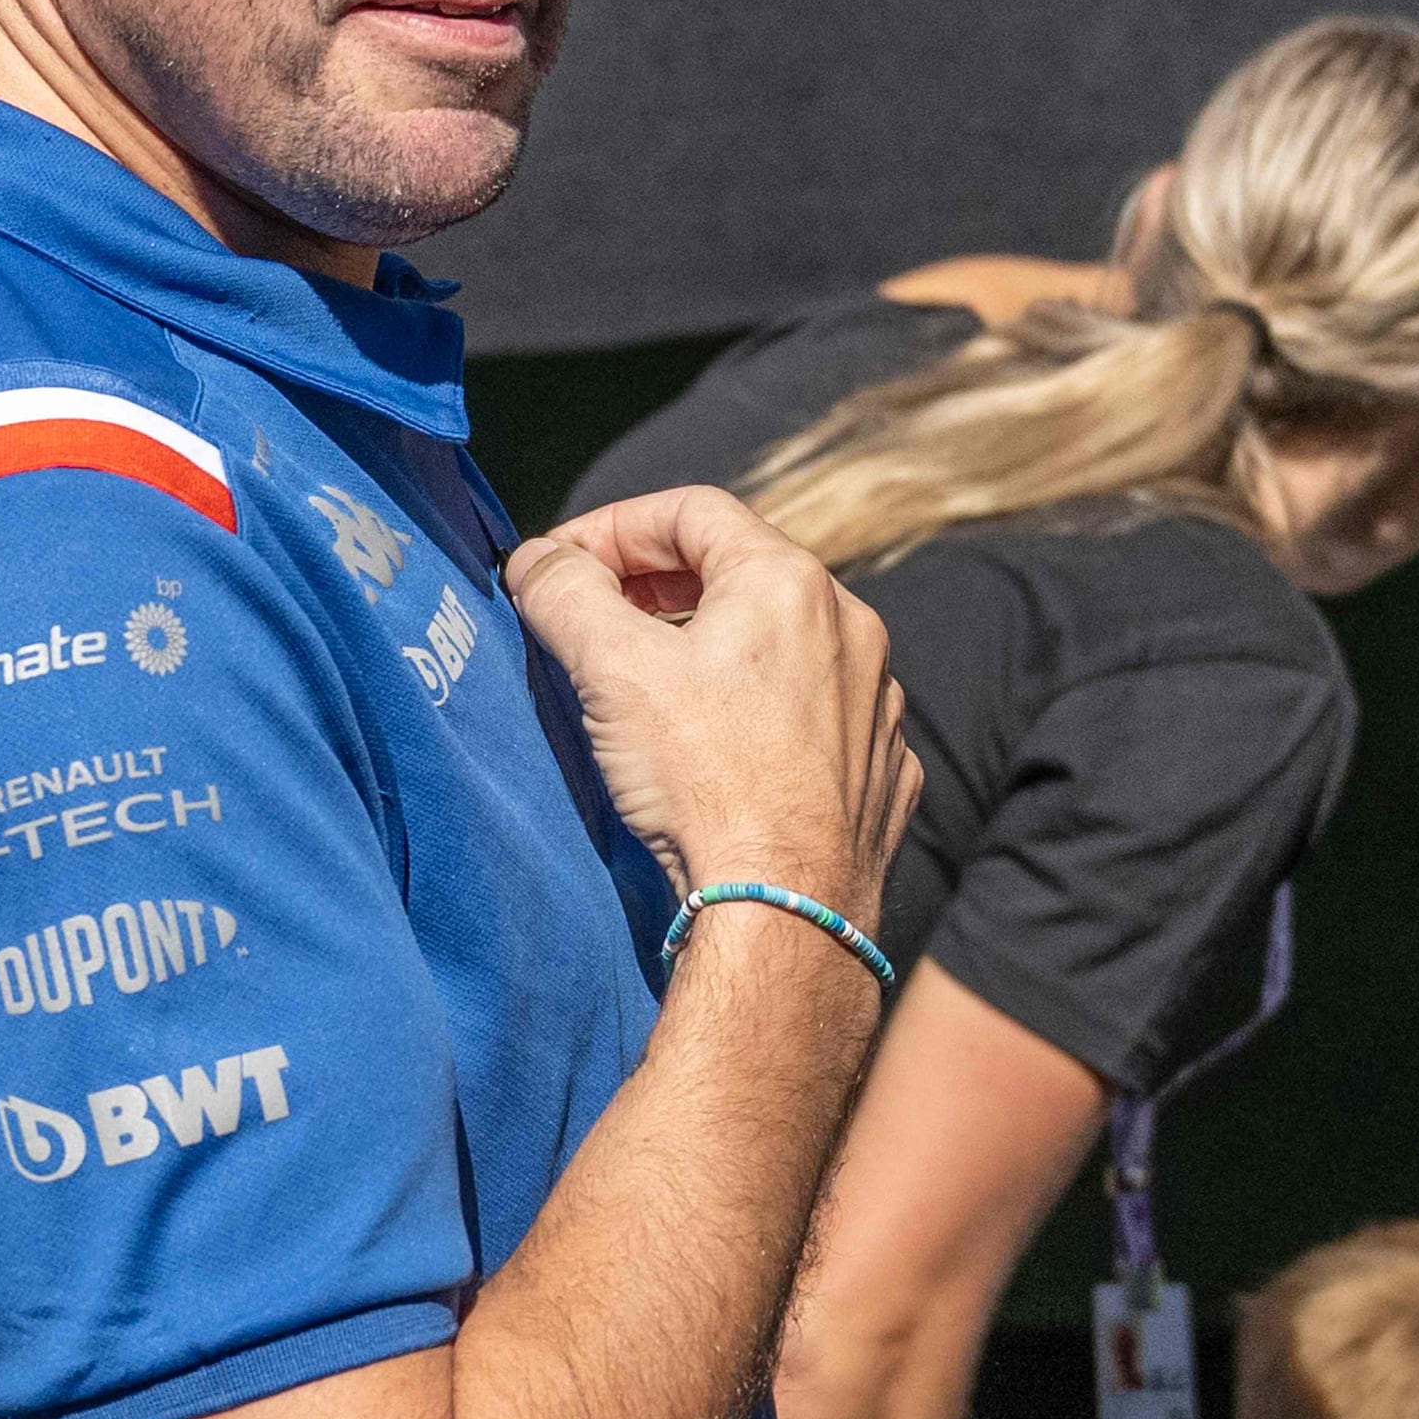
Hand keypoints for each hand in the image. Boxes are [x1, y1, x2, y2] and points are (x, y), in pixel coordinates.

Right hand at [510, 487, 916, 920]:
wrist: (785, 908)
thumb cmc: (704, 779)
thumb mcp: (611, 668)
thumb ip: (565, 593)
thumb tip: (539, 560)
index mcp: (791, 583)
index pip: (691, 510)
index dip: (612, 527)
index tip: (560, 567)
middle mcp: (852, 630)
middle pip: (739, 573)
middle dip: (655, 587)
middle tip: (592, 618)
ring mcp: (874, 703)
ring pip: (780, 647)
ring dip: (709, 650)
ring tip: (643, 687)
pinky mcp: (879, 770)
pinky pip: (810, 716)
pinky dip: (756, 712)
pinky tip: (714, 748)